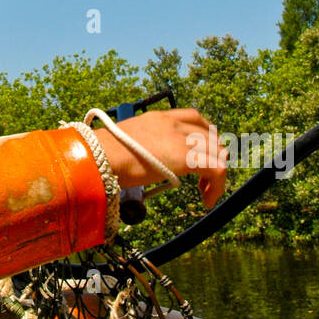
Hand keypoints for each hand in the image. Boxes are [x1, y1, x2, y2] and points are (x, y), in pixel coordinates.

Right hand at [95, 107, 228, 209]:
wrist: (100, 156)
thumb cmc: (104, 154)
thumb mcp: (129, 142)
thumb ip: (146, 147)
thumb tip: (147, 163)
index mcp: (160, 117)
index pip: (194, 117)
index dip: (207, 135)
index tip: (204, 153)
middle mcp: (174, 123)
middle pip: (211, 136)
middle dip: (214, 156)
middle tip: (204, 179)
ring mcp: (182, 138)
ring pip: (218, 152)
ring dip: (215, 174)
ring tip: (205, 192)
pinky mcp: (188, 157)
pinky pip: (217, 170)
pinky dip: (217, 186)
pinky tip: (207, 200)